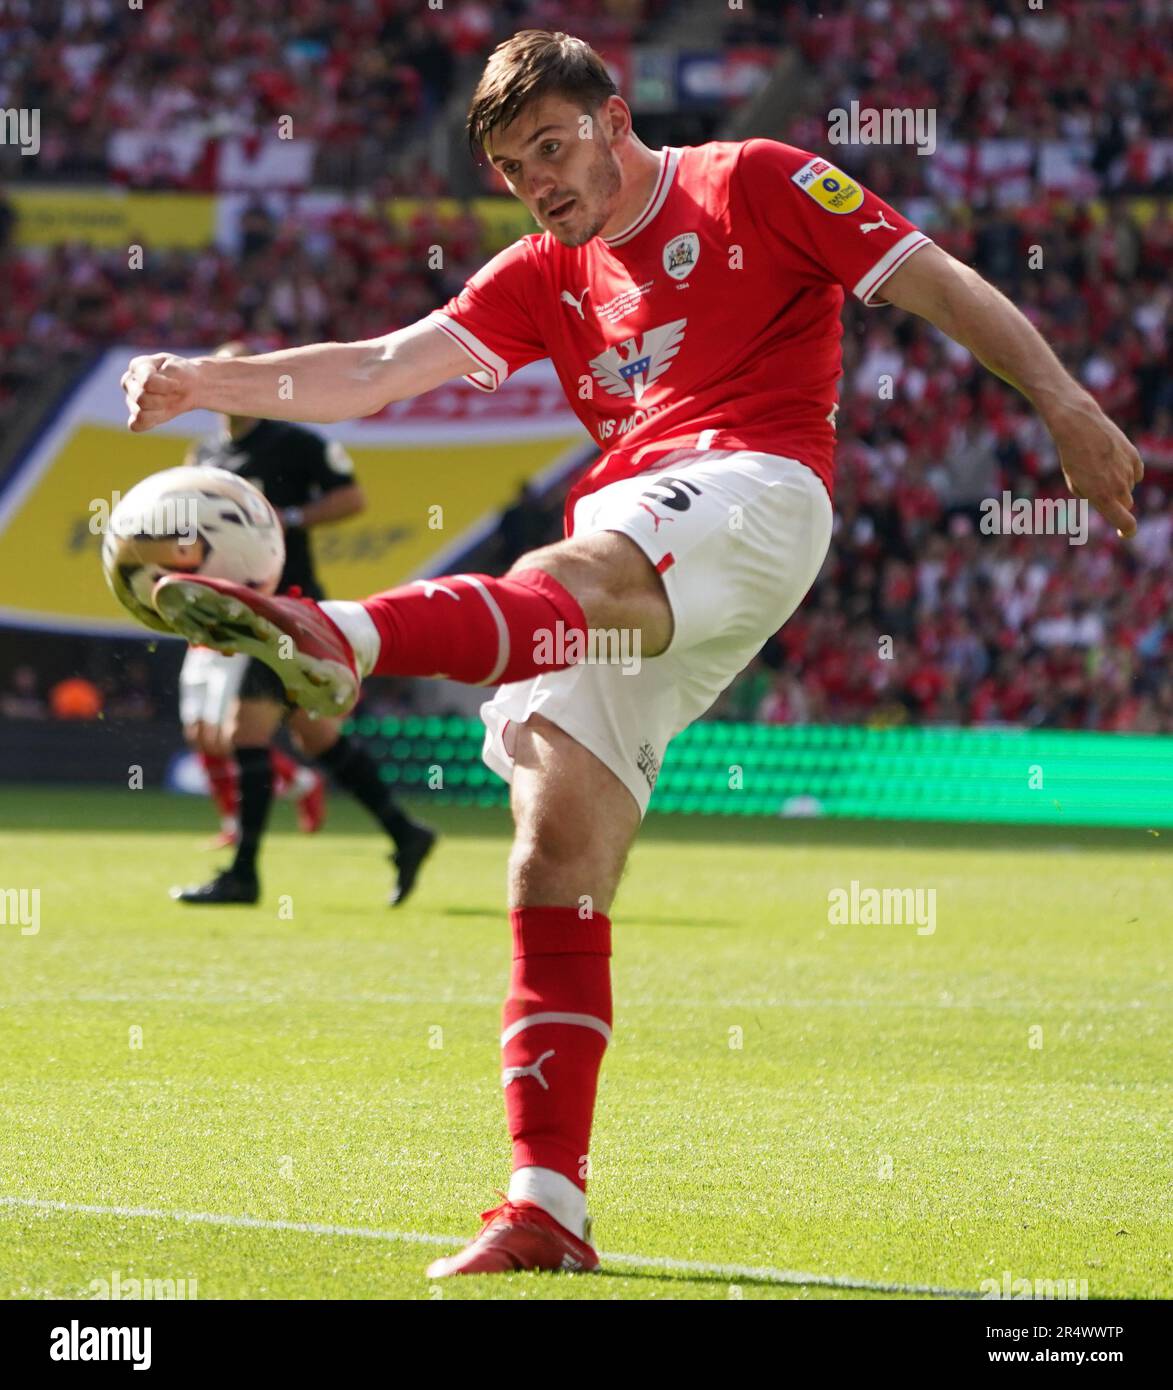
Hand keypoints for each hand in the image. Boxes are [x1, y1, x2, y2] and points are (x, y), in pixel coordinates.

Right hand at [121, 353, 200, 431]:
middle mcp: (129, 381)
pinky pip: (136, 425)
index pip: (147, 382)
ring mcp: (130, 398)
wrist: (190, 386)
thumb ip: (167, 373)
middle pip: (142, 399)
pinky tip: (161, 414)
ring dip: (160, 411)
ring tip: (169, 402)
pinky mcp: (134, 415)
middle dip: (164, 400)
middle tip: (175, 394)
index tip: (177, 384)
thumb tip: (148, 385)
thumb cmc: (182, 376)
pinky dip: (150, 423)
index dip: (165, 386)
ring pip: (140, 413)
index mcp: (138, 366)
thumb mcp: (180, 369)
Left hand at [1049, 393, 1143, 537]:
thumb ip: (1092, 495)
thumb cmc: (1072, 456)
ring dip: (1119, 483)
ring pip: (1129, 486)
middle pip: (1125, 504)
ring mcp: (1128, 471)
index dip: (1127, 531)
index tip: (1124, 533)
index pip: (1126, 522)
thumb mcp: (1075, 482)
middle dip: (1117, 502)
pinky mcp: (1134, 456)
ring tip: (1100, 467)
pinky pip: (1135, 472)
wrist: (1079, 426)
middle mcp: (1118, 486)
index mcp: (1102, 497)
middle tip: (1102, 490)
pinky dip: (1127, 471)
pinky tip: (1113, 461)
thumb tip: (1106, 498)